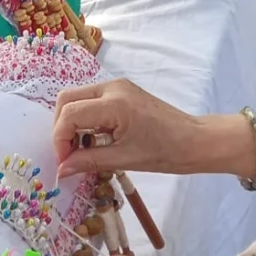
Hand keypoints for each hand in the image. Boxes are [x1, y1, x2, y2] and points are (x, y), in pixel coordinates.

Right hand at [53, 78, 254, 180]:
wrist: (195, 141)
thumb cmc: (165, 152)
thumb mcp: (124, 160)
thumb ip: (88, 161)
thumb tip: (61, 170)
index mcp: (113, 103)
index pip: (69, 114)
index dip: (60, 139)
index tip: (64, 163)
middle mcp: (112, 87)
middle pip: (67, 99)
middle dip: (61, 127)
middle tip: (68, 155)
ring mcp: (117, 86)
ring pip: (77, 98)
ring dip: (72, 122)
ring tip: (80, 149)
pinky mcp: (122, 90)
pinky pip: (91, 100)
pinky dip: (85, 118)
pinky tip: (93, 139)